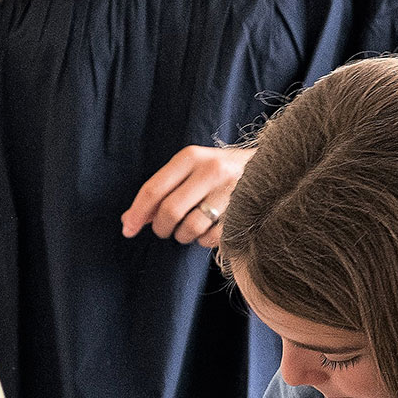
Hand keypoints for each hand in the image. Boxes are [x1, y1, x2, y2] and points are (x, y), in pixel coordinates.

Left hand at [122, 146, 254, 247]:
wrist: (269, 167)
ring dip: (182, 235)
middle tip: (164, 229)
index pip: (154, 189)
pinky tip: (209, 229)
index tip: (128, 229)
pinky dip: (203, 240)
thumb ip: (161, 190)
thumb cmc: (219, 171)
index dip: (137, 213)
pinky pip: (209, 239)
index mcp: (192, 157)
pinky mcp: (243, 212)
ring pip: (189, 229)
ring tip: (189, 227)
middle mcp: (211, 170)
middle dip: (161, 228)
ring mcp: (230, 192)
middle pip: (169, 212)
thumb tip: (129, 220)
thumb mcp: (190, 169)